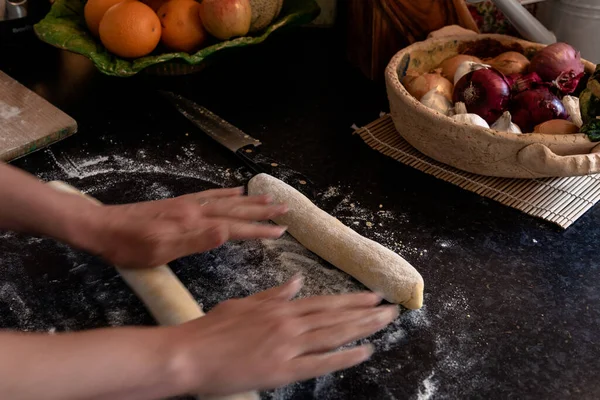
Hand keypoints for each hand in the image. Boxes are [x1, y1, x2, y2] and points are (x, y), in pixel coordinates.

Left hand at [83, 187, 287, 268]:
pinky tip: (235, 191)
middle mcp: (195, 211)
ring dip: (249, 201)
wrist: (102, 227)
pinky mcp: (179, 203)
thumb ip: (195, 241)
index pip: (235, 227)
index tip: (281, 231)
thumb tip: (227, 232)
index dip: (259, 230)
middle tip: (285, 208)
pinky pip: (209, 195)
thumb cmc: (130, 246)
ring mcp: (187, 205)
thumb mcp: (161, 250)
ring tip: (269, 197)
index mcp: (194, 224)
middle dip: (262, 210)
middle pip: (236, 209)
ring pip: (226, 200)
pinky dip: (226, 193)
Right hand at [168, 276, 398, 396]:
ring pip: (334, 335)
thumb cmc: (212, 328)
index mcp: (280, 308)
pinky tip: (365, 351)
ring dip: (364, 328)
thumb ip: (274, 295)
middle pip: (336, 316)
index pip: (325, 302)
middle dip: (367, 312)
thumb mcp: (244, 304)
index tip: (373, 296)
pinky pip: (320, 362)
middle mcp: (290, 324)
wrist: (190, 353)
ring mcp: (288, 347)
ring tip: (386, 323)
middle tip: (392, 309)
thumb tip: (297, 281)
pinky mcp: (283, 370)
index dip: (352, 299)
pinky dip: (345, 356)